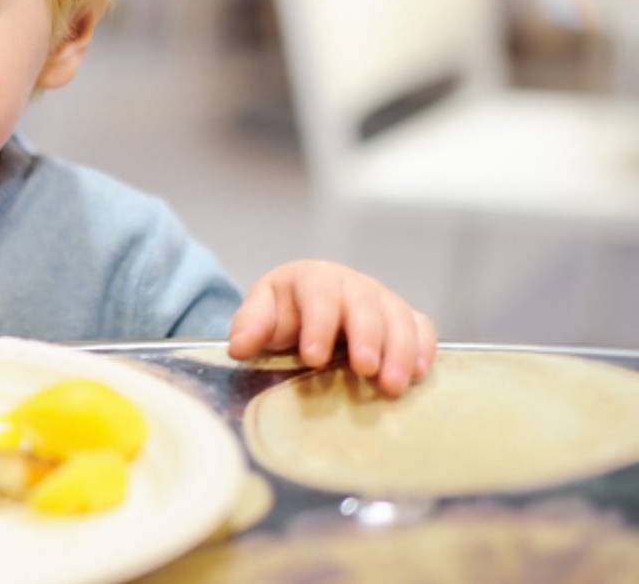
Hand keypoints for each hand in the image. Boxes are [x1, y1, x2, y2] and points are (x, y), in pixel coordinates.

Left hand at [227, 260, 436, 396]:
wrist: (310, 299)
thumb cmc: (286, 310)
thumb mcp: (262, 311)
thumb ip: (250, 326)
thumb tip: (238, 348)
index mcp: (313, 278)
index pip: (319, 296)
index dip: (318, 326)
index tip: (313, 357)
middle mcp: (352, 285)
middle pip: (365, 307)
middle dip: (367, 339)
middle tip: (365, 370)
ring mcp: (382, 300)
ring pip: (399, 318)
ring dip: (400, 352)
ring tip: (393, 385)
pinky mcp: (403, 317)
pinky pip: (421, 326)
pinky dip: (424, 348)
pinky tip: (420, 374)